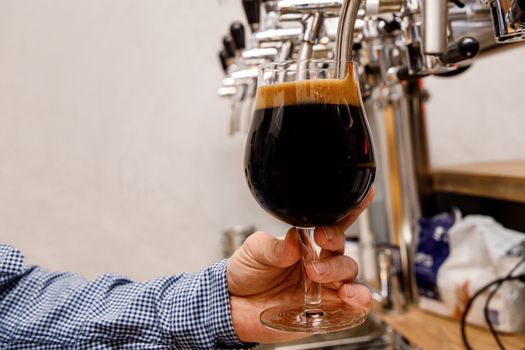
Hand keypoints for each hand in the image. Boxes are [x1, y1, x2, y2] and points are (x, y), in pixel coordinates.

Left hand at [227, 187, 374, 343]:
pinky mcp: (328, 312)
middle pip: (342, 250)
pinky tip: (348, 294)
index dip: (350, 210)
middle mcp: (320, 265)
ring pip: (351, 275)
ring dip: (341, 271)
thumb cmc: (247, 274)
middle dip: (334, 245)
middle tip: (315, 250)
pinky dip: (359, 299)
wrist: (235, 307)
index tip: (364, 194)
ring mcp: (325, 289)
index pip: (333, 224)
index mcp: (306, 245)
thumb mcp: (254, 252)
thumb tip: (294, 240)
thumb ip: (272, 246)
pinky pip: (356, 306)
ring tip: (319, 275)